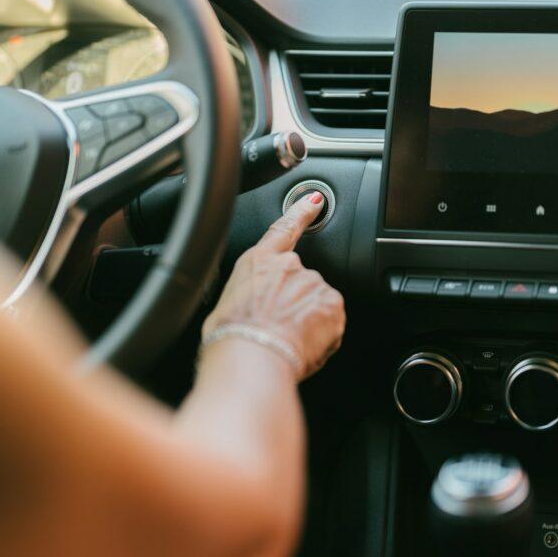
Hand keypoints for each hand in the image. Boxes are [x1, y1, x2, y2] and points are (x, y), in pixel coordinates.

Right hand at [202, 193, 344, 380]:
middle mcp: (290, 266)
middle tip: (279, 332)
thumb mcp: (224, 308)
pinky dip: (322, 335)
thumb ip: (246, 298)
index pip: (284, 229)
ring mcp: (314, 283)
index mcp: (259, 262)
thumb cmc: (230, 338)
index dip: (301, 212)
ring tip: (287, 343)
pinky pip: (332, 322)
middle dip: (296, 306)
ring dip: (309, 322)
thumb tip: (248, 310)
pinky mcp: (333, 304)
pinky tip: (303, 346)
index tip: (316, 200)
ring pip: (318, 304)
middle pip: (301, 283)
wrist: (251, 357)